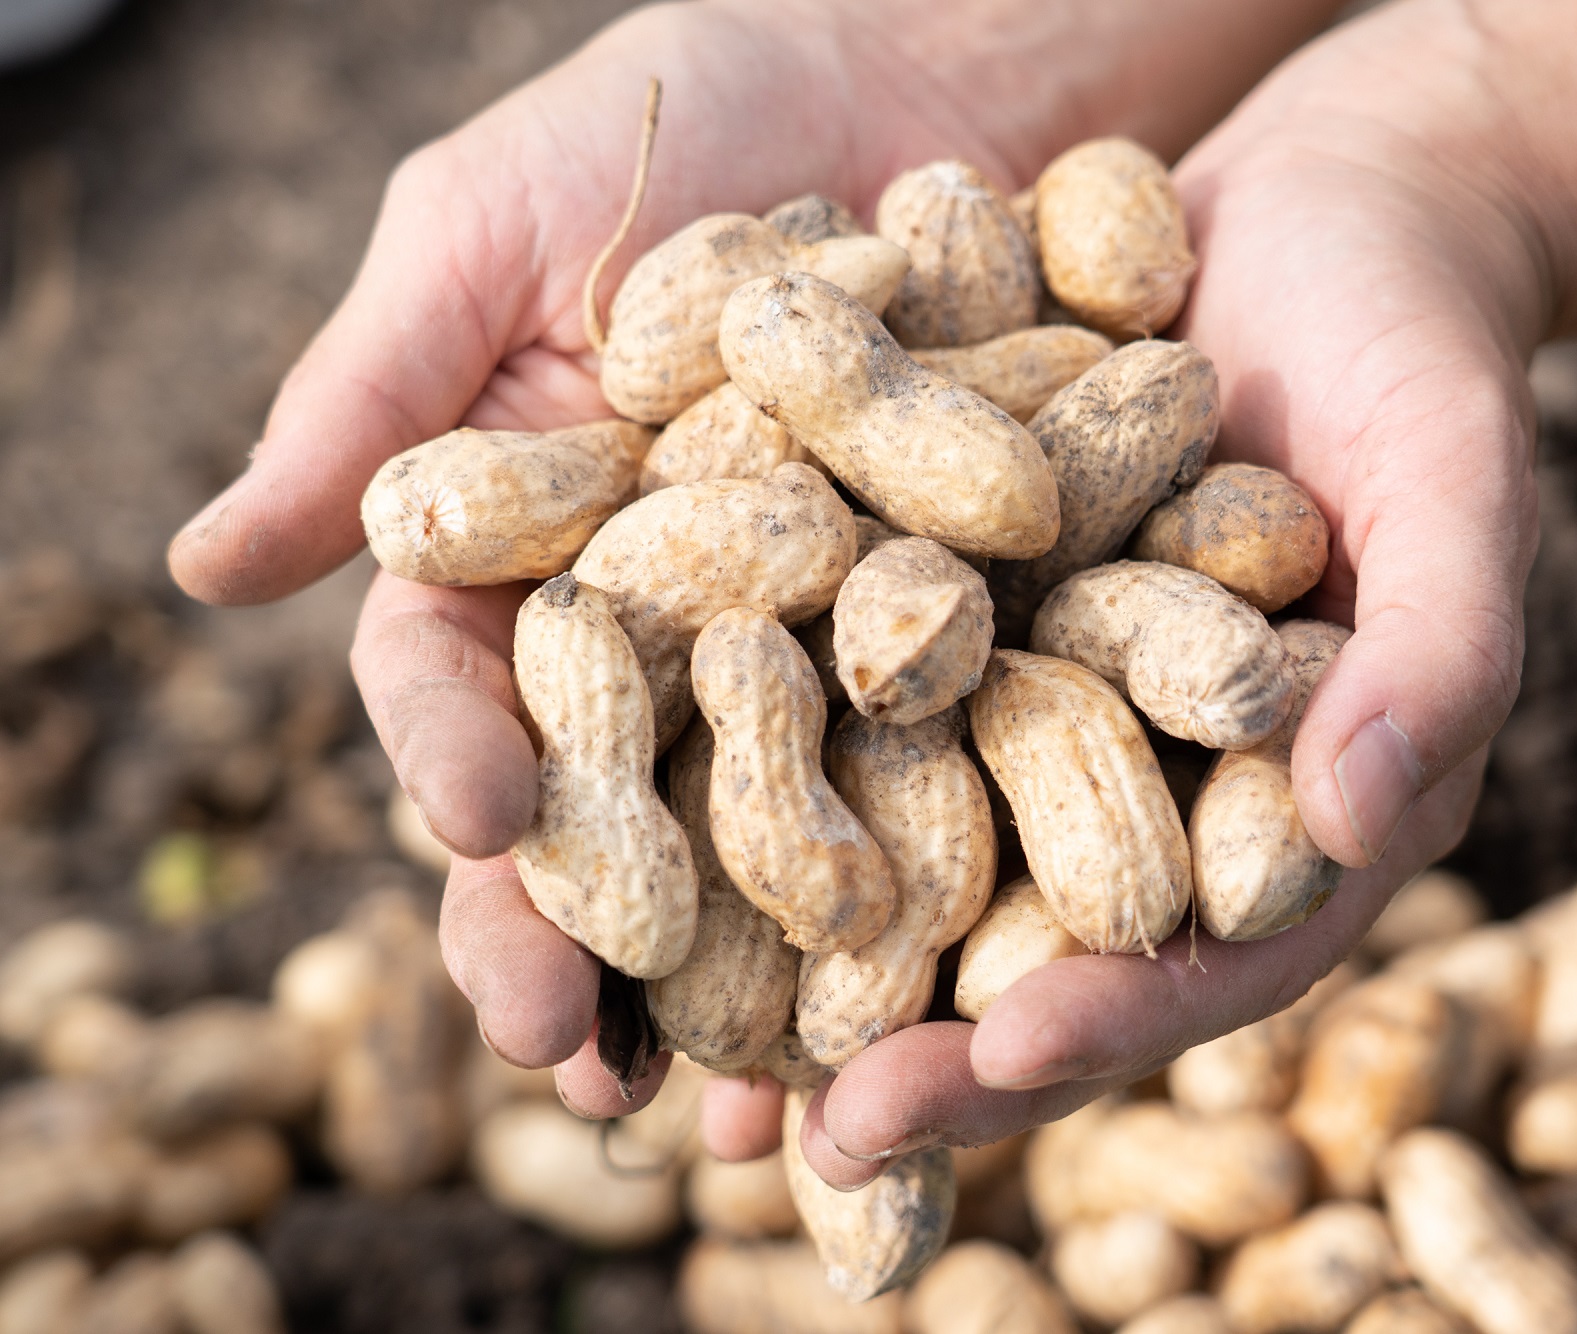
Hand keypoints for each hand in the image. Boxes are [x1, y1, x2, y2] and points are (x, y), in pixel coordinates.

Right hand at [163, 0, 1357, 1129]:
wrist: (939, 57)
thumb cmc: (693, 100)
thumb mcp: (499, 218)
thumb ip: (374, 398)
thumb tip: (201, 569)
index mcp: (530, 536)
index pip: (464, 683)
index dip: (460, 767)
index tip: (479, 838)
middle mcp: (665, 614)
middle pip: (610, 803)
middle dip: (590, 932)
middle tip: (587, 1070)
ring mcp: (815, 633)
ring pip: (765, 829)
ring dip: (754, 970)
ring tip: (754, 1105)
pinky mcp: (962, 626)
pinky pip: (945, 767)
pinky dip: (935, 874)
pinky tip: (935, 981)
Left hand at [780, 0, 1576, 1181]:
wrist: (1319, 217)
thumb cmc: (1417, 348)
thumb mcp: (1452, 484)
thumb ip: (1436, 654)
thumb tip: (1353, 820)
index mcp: (1289, 803)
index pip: (1210, 953)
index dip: (1114, 1016)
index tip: (1005, 1062)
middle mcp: (1153, 785)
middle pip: (1046, 946)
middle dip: (939, 1043)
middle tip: (826, 1132)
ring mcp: (1044, 709)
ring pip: (931, 859)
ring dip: (822, 954)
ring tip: (700, 1045)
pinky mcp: (952, 619)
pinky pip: (854, 709)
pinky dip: (770, 770)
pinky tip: (656, 819)